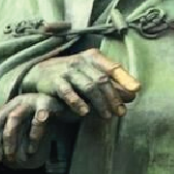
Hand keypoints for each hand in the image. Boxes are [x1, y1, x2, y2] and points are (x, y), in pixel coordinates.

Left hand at [0, 93, 68, 165]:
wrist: (64, 103)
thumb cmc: (36, 117)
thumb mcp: (15, 125)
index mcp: (8, 105)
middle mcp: (17, 101)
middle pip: (1, 119)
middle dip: (1, 141)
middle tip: (6, 159)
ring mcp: (31, 100)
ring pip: (14, 118)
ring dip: (13, 139)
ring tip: (18, 157)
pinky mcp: (47, 104)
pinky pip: (38, 119)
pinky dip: (34, 134)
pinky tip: (33, 149)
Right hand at [20, 48, 138, 119]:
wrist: (37, 73)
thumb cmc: (70, 76)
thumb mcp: (90, 74)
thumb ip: (110, 83)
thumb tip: (133, 94)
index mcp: (92, 57)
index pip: (112, 67)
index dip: (125, 78)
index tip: (136, 90)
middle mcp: (81, 61)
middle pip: (102, 80)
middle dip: (113, 98)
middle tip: (120, 112)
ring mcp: (67, 71)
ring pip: (89, 87)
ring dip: (100, 103)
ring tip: (107, 116)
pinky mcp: (55, 82)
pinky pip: (68, 93)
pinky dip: (77, 102)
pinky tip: (85, 112)